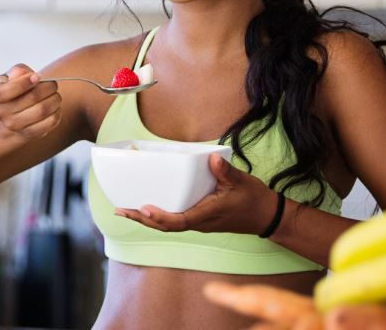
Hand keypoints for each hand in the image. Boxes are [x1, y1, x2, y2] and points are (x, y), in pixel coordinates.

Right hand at [0, 64, 61, 138]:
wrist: (10, 115)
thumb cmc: (14, 90)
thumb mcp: (11, 77)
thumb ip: (18, 71)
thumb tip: (29, 75)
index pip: (6, 92)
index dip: (23, 83)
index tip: (37, 76)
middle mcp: (2, 113)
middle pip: (32, 98)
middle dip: (48, 87)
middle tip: (53, 84)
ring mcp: (14, 126)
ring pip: (42, 111)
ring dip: (55, 99)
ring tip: (55, 95)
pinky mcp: (29, 133)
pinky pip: (49, 122)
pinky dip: (57, 112)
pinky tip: (55, 107)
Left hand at [114, 153, 280, 233]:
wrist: (266, 216)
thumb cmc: (252, 199)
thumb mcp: (240, 182)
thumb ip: (224, 171)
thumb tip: (211, 158)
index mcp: (206, 215)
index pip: (178, 221)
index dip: (159, 217)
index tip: (143, 209)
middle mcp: (199, 222)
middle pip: (165, 226)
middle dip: (141, 219)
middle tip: (120, 210)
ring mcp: (198, 222)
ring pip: (167, 225)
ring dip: (146, 219)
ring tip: (125, 210)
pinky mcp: (199, 218)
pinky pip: (174, 220)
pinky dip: (158, 215)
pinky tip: (147, 207)